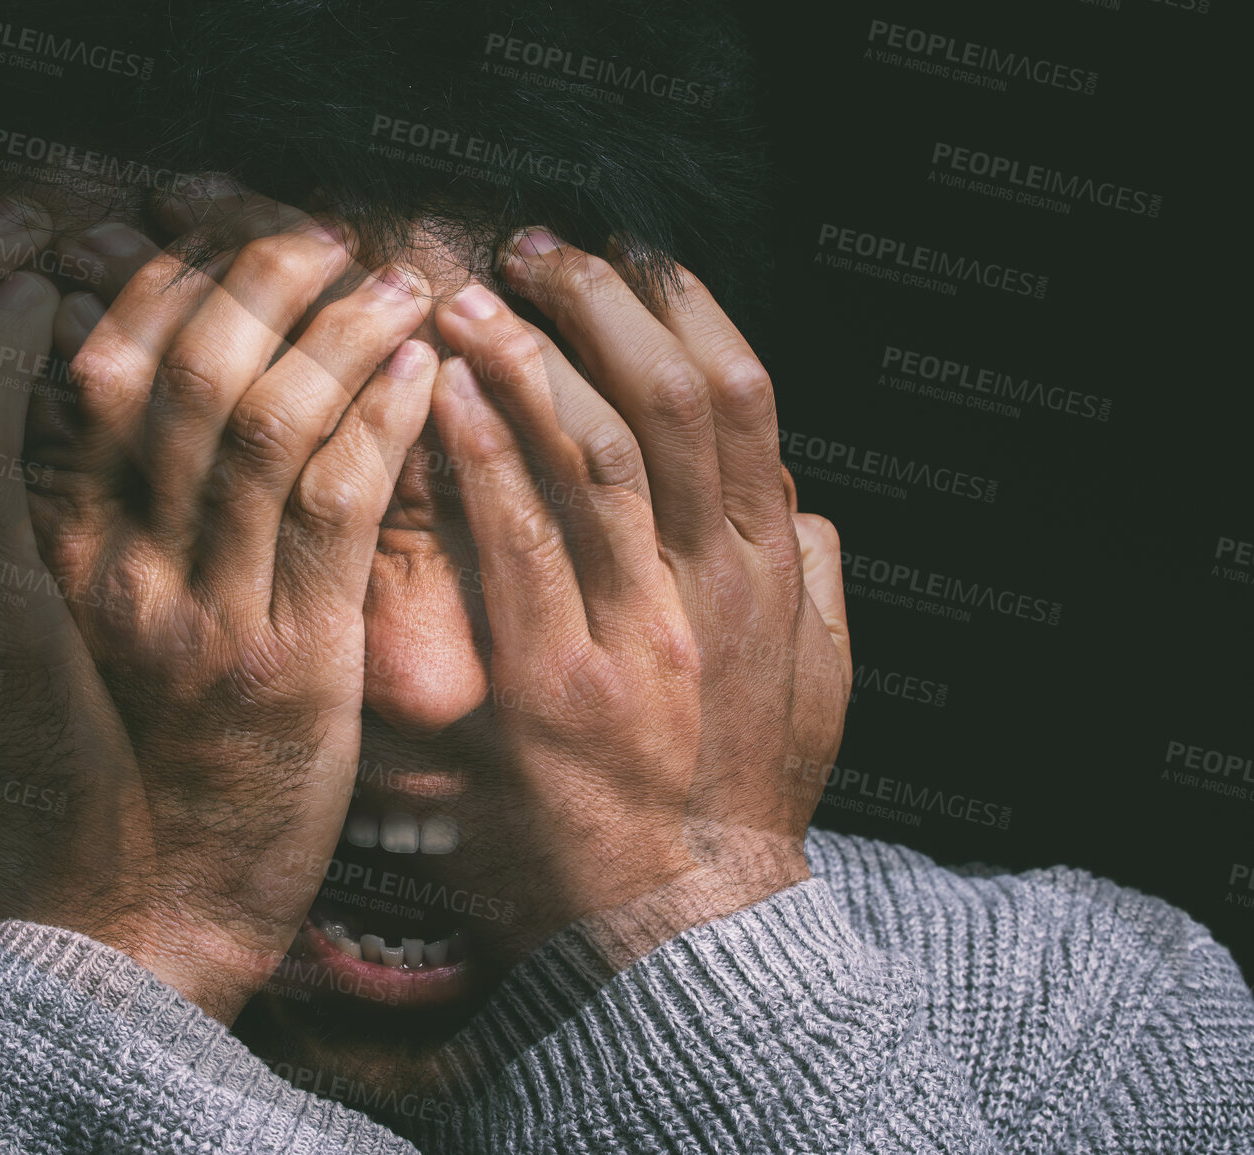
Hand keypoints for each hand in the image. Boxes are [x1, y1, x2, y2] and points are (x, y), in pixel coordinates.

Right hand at [28, 194, 439, 1020]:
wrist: (144, 926)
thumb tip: (149, 405)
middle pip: (184, 374)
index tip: (226, 240)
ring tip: (399, 279)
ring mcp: (202, 613)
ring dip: (340, 332)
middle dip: (256, 280)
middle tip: (320, 232)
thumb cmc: (129, 779)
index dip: (169, 288)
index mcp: (62, 553)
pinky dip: (384, 420)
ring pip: (265, 422)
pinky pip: (339, 505)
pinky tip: (426, 371)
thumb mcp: (91, 641)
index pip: (102, 374)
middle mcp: (120, 567)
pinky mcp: (289, 664)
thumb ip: (112, 528)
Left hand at [425, 231, 850, 959]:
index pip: (741, 403)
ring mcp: (636, 631)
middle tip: (536, 249)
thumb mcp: (815, 693)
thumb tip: (810, 509)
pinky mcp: (555, 684)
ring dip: (531, 358)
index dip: (686, 311)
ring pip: (596, 454)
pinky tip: (444, 394)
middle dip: (602, 306)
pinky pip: (521, 542)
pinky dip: (485, 455)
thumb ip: (817, 593)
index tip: (635, 258)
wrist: (685, 921)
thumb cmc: (740, 801)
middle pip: (671, 402)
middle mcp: (711, 586)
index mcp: (766, 574)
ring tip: (472, 298)